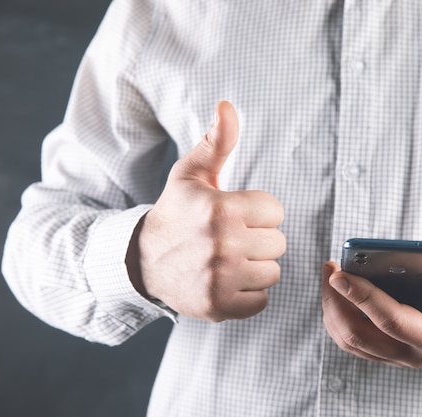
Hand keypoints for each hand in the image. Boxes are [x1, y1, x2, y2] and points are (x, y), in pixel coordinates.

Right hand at [128, 101, 285, 321]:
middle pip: (278, 243)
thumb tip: (227, 106)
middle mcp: (221, 244)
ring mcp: (219, 279)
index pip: (275, 210)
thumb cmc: (175, 213)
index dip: (259, 212)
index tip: (237, 214)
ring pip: (273, 273)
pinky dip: (248, 295)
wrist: (143, 260)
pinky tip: (226, 281)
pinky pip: (261, 301)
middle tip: (231, 239)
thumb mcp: (191, 174)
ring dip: (256, 268)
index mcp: (220, 208)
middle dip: (259, 240)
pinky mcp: (218, 306)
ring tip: (229, 260)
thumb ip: (217, 142)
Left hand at [321, 260, 421, 367]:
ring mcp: (395, 356)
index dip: (363, 297)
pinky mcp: (385, 350)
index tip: (340, 274)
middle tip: (330, 267)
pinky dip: (337, 315)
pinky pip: (351, 339)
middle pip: (359, 334)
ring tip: (330, 273)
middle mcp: (411, 354)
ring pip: (349, 339)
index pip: (392, 321)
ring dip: (332, 307)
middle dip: (336, 301)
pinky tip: (337, 290)